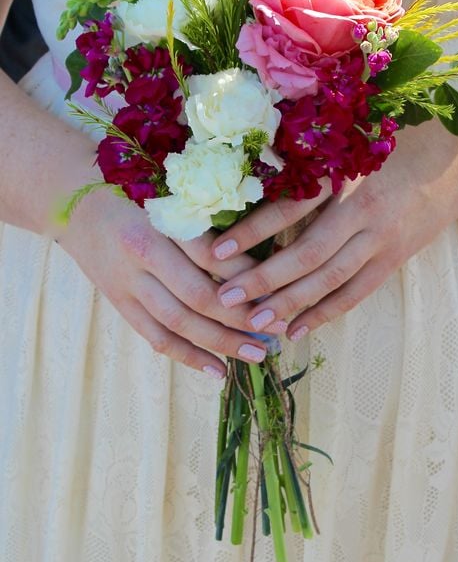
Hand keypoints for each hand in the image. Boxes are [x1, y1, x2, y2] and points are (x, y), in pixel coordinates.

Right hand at [58, 187, 282, 377]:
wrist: (73, 201)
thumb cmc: (136, 191)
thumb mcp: (172, 193)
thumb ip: (208, 219)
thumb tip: (261, 250)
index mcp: (161, 219)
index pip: (212, 255)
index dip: (248, 276)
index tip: (281, 288)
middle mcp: (143, 253)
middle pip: (199, 295)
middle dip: (242, 317)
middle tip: (278, 329)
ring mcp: (128, 283)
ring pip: (179, 322)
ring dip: (221, 342)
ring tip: (257, 354)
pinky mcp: (120, 302)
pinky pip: (156, 337)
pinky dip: (187, 356)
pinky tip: (217, 371)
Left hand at [211, 120, 457, 340]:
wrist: (454, 162)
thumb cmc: (393, 141)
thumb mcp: (352, 140)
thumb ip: (310, 159)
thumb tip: (253, 178)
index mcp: (347, 174)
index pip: (292, 207)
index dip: (254, 229)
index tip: (217, 248)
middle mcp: (364, 210)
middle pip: (308, 253)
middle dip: (264, 279)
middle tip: (225, 297)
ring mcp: (383, 239)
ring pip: (331, 279)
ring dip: (291, 303)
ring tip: (255, 321)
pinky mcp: (394, 259)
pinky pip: (357, 292)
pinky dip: (326, 312)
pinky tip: (297, 329)